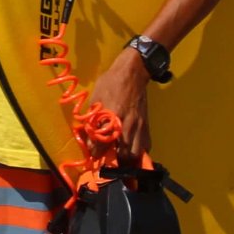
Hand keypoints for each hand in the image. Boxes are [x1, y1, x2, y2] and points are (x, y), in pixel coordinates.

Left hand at [87, 49, 150, 163]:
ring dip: (128, 159)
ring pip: (137, 153)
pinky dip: (139, 152)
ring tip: (120, 157)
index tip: (92, 154)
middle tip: (107, 159)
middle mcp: (128, 124)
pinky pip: (146, 146)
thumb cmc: (111, 83)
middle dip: (115, 161)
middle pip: (124, 154)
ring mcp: (140, 126)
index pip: (103, 142)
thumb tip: (87, 136)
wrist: (133, 72)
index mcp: (112, 116)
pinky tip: (131, 150)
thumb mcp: (96, 98)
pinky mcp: (147, 125)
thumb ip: (92, 119)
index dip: (96, 151)